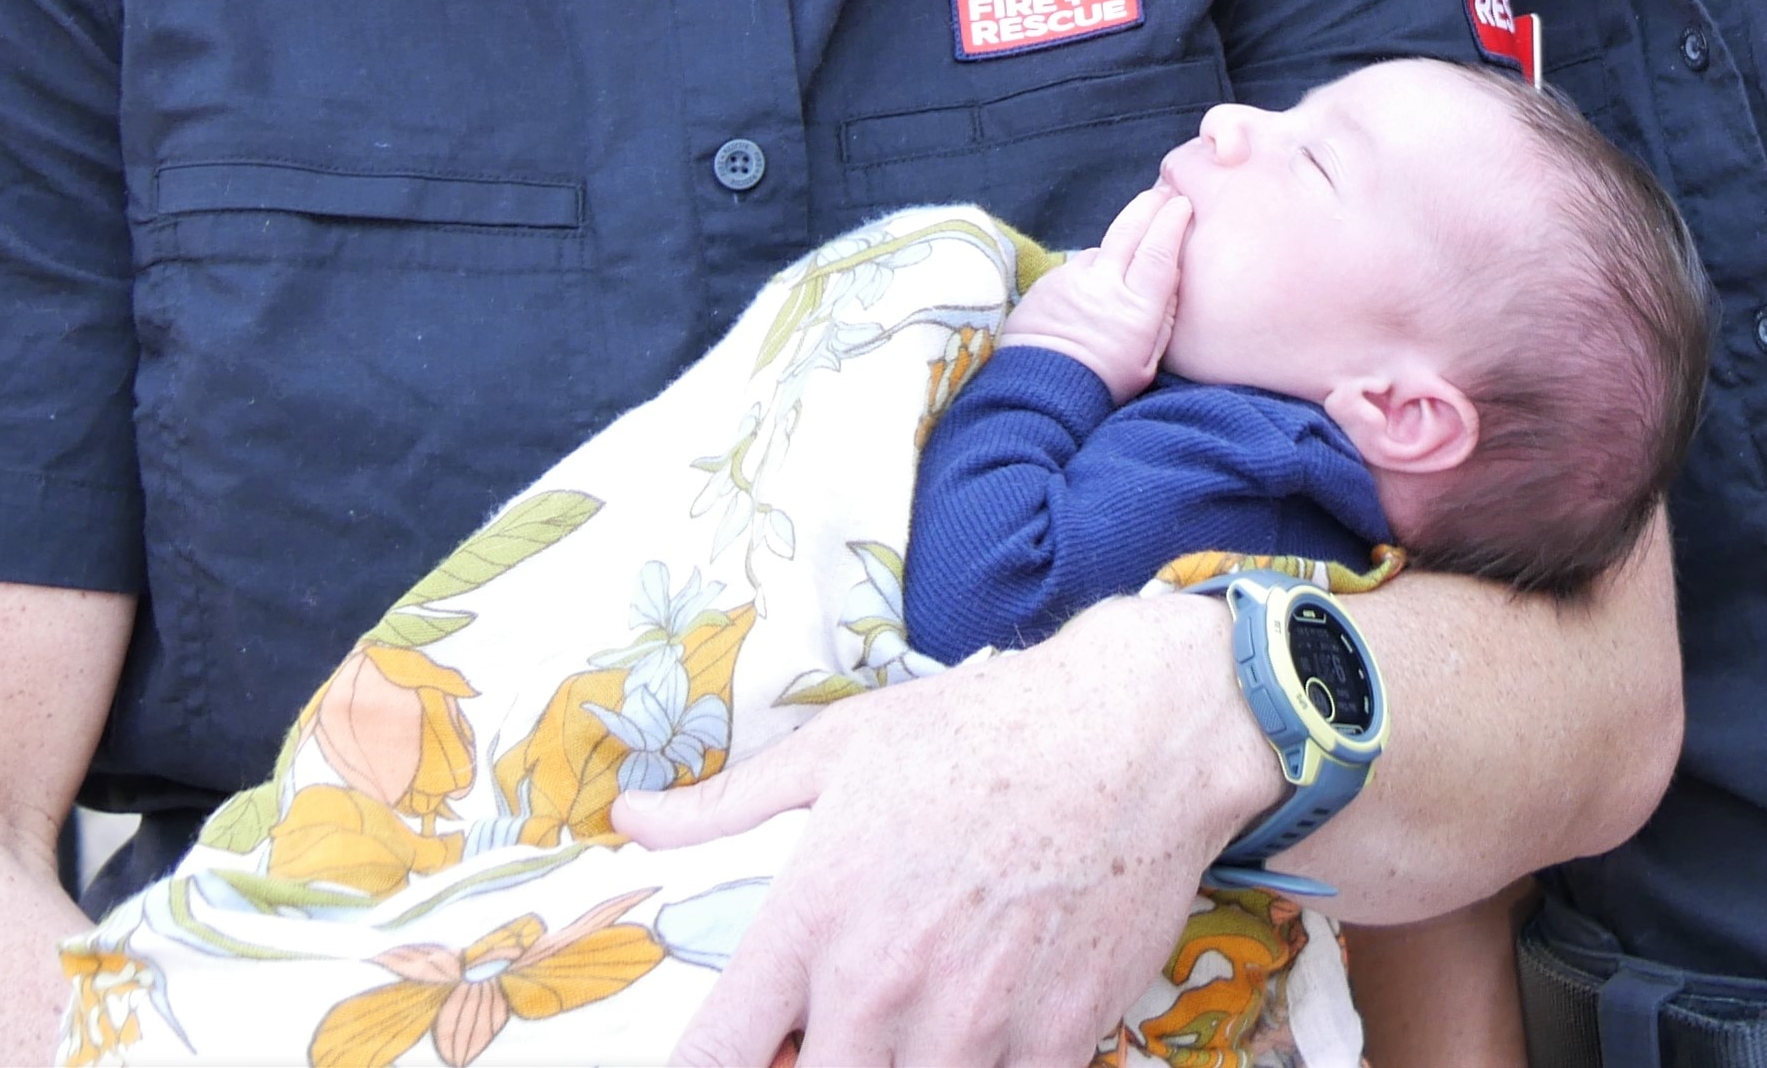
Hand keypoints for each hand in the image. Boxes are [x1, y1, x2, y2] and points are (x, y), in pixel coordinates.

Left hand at [630, 591, 1265, 1067]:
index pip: (716, 1057)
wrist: (1134, 731)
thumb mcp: (841, 749)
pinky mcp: (1056, 1036)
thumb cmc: (981, 732)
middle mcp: (882, 984)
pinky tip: (984, 1036)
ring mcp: (973, 1019)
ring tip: (911, 1026)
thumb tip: (632, 821)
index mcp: (813, 919)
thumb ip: (728, 804)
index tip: (732, 1061)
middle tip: (831, 1039)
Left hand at [994, 186, 1189, 400]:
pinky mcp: (1047, 282)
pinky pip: (1076, 266)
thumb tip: (1172, 281)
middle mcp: (1103, 284)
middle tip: (1163, 192)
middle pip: (1131, 228)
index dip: (1173, 221)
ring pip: (1102, 248)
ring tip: (1127, 251)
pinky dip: (1089, 269)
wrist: (1038, 393)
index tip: (1183, 203)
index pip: (1160, 249)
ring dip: (1117, 243)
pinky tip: (1090, 288)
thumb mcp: (1147, 364)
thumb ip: (1163, 319)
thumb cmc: (1100, 385)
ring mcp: (1071, 279)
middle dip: (1149, 205)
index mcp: (1136, 307)